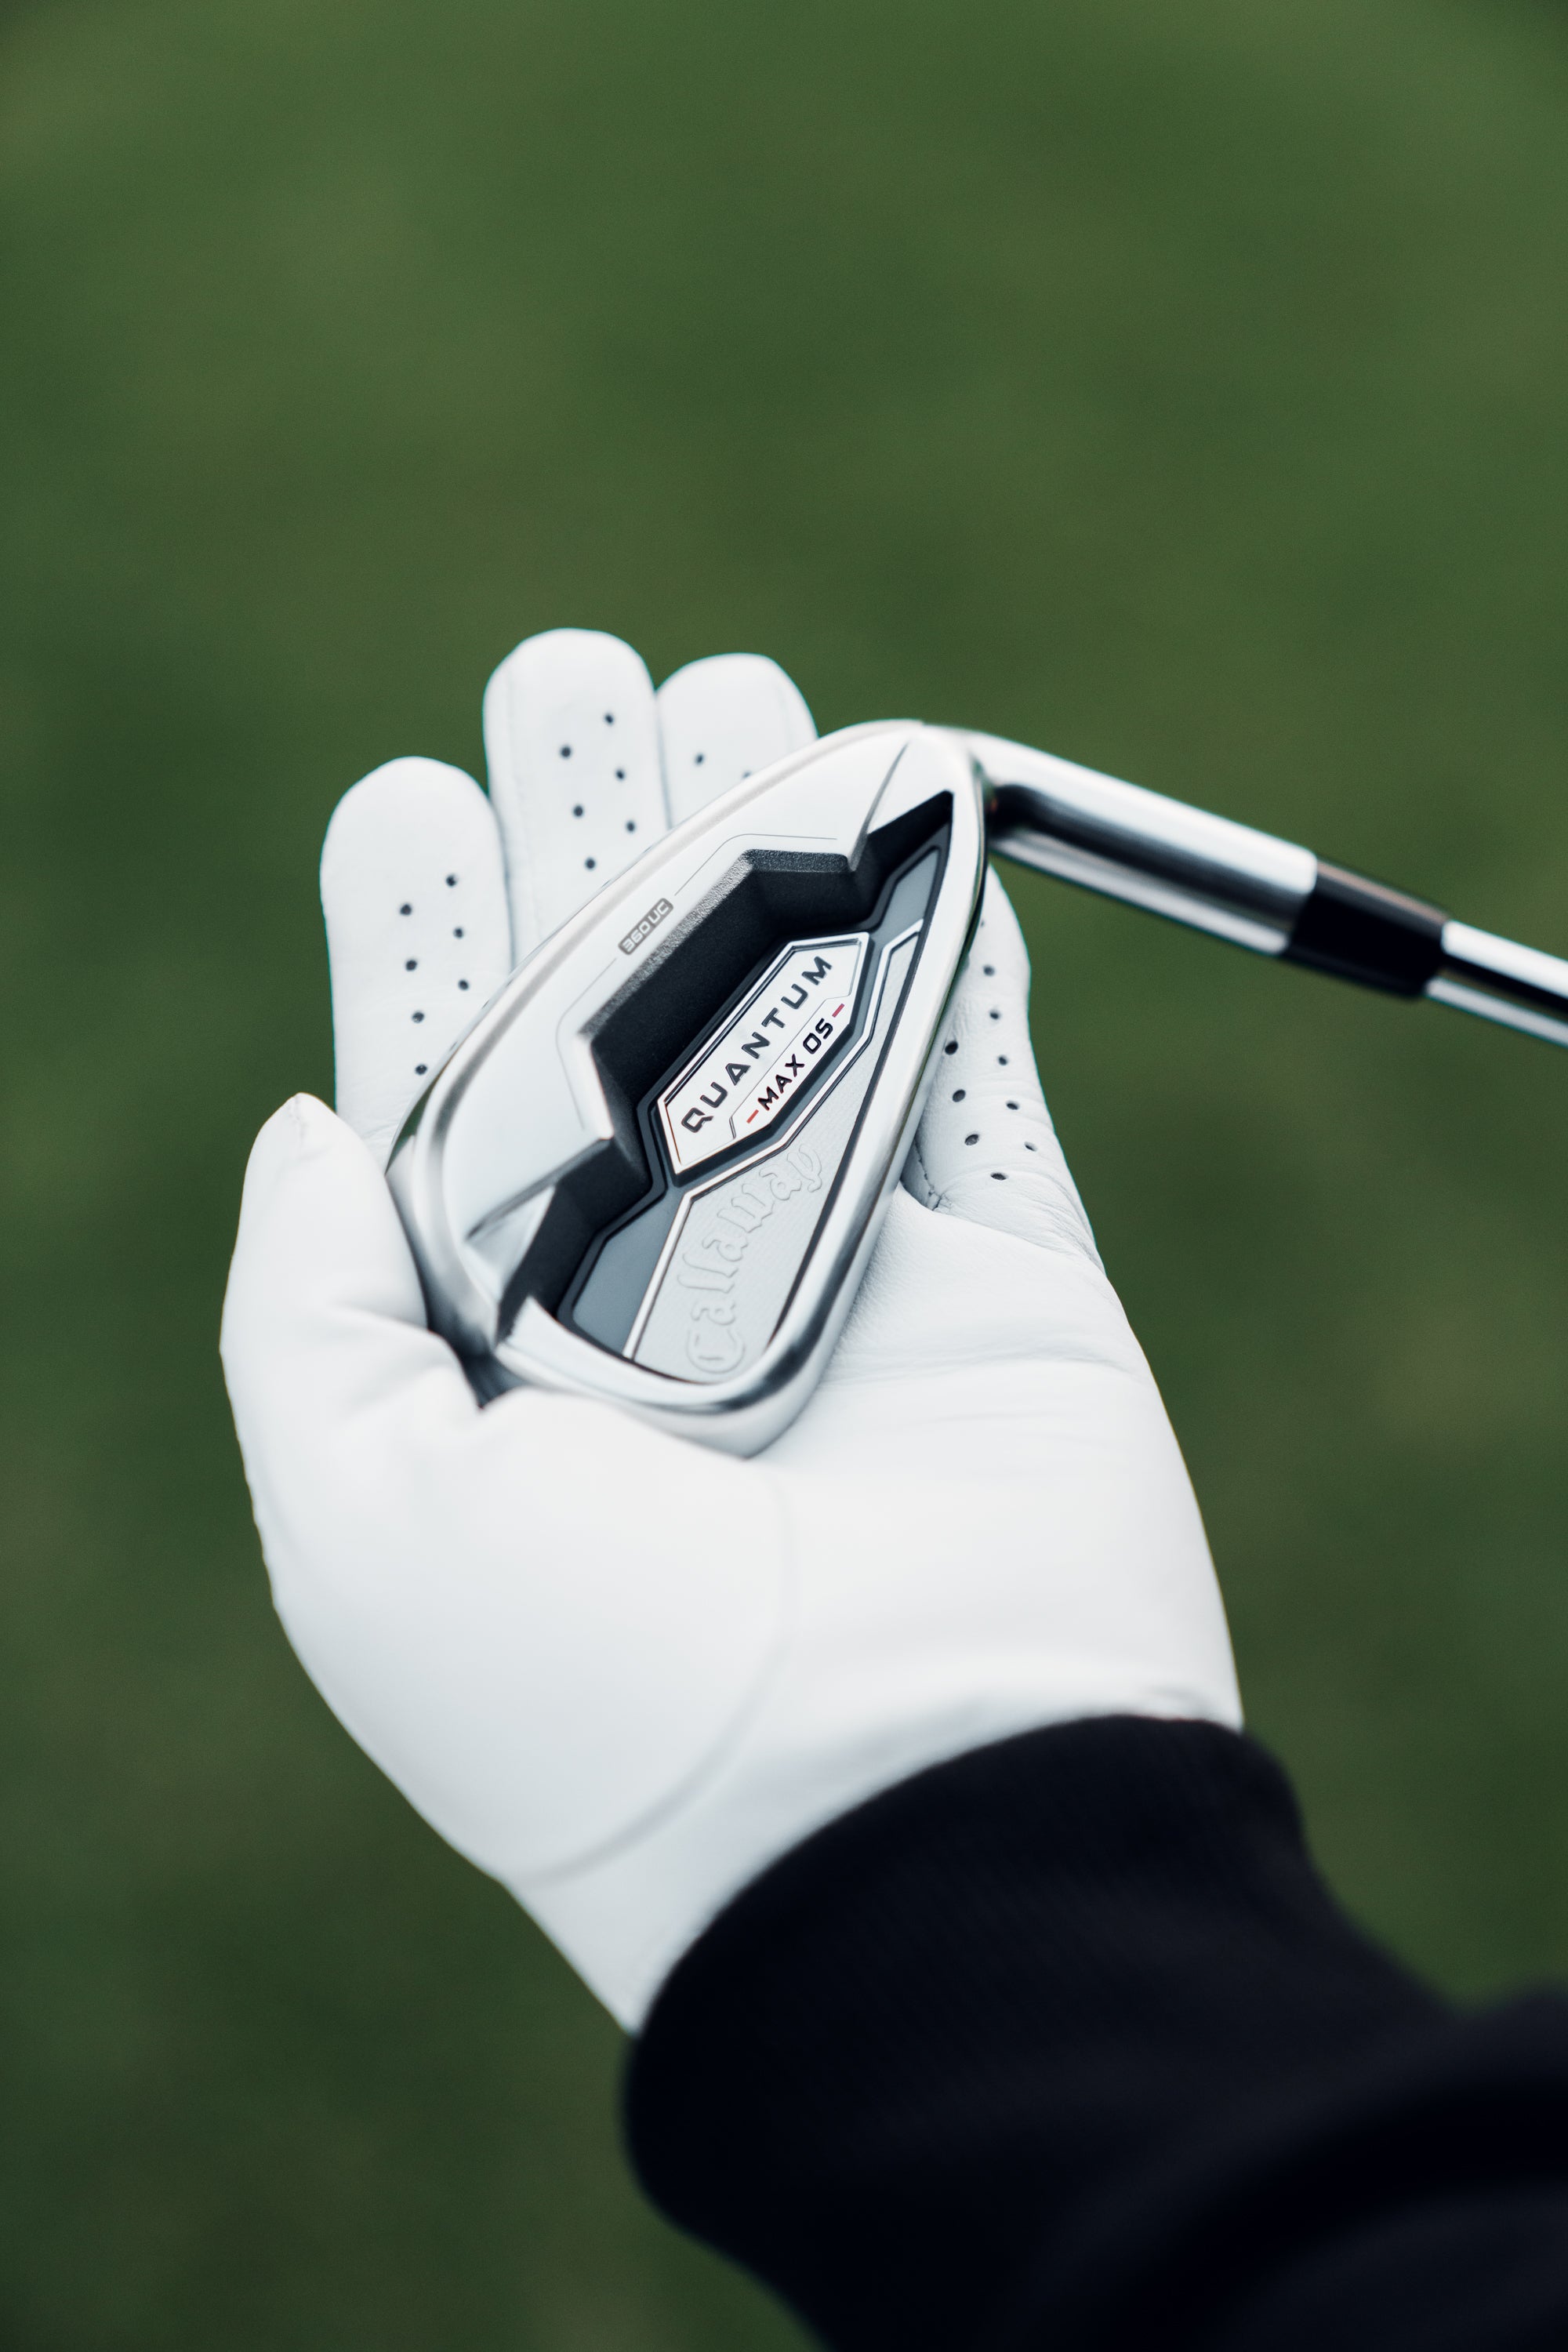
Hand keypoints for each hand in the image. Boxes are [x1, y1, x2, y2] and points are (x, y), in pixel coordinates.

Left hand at [221, 630, 1239, 2026]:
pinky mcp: (1004, 1276)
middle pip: (627, 1015)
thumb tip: (309, 1123)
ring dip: (766, 838)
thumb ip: (312, 1313)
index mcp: (500, 1352)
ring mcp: (845, 1278)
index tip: (411, 799)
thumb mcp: (361, 1531)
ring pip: (800, 1006)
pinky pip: (974, 1067)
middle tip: (574, 671)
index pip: (448, 1100)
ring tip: (727, 681)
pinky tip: (900, 805)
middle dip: (594, 834)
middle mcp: (665, 1298)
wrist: (899, 1834)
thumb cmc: (600, 1707)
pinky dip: (945, 933)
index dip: (424, 939)